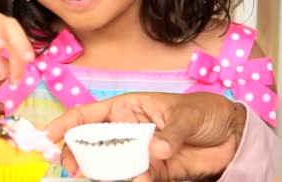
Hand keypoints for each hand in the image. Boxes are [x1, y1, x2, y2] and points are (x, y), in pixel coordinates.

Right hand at [45, 92, 246, 181]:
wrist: (232, 135)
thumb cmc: (203, 111)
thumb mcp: (185, 114)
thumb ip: (169, 133)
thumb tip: (156, 151)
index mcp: (126, 108)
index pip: (88, 114)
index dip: (66, 123)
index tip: (49, 136)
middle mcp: (126, 130)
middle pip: (91, 143)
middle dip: (77, 154)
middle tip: (72, 168)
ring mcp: (137, 152)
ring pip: (109, 165)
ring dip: (104, 173)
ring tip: (104, 177)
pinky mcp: (153, 172)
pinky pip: (136, 179)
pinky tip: (141, 180)